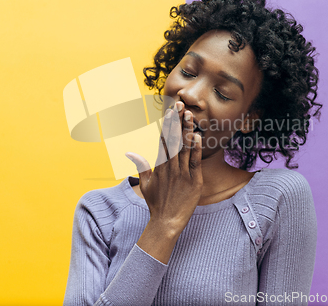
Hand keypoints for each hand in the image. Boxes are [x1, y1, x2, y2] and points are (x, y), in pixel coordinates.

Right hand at [126, 101, 202, 234]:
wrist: (166, 222)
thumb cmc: (156, 203)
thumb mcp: (145, 183)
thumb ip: (141, 165)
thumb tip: (130, 152)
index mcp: (159, 165)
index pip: (163, 140)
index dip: (167, 125)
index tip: (170, 111)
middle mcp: (169, 167)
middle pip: (173, 140)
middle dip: (176, 122)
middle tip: (180, 105)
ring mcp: (181, 174)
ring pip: (184, 148)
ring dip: (186, 131)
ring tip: (189, 115)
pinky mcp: (193, 182)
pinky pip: (194, 163)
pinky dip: (195, 150)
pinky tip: (197, 137)